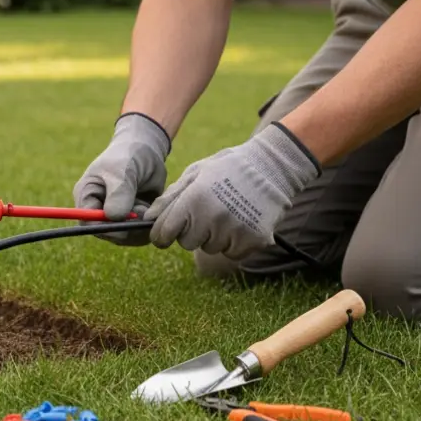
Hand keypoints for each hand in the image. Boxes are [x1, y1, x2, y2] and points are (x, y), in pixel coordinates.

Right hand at [73, 113, 170, 244]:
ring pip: (127, 237)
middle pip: (108, 234)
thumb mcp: (122, 171)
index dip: (104, 226)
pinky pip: (140, 234)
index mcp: (87, 197)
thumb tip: (113, 217)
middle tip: (142, 209)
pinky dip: (149, 225)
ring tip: (145, 204)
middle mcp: (99, 211)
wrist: (148, 152)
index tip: (124, 218)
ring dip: (140, 225)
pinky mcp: (133, 222)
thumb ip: (119, 194)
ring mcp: (116, 218)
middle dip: (127, 226)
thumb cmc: (129, 155)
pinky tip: (152, 208)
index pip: (87, 223)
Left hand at [146, 122, 320, 258]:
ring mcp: (234, 230)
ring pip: (210, 248)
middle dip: (191, 232)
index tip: (164, 233)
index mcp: (194, 199)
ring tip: (227, 212)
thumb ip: (170, 198)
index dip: (161, 235)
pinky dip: (234, 243)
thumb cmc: (228, 169)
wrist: (272, 167)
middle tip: (207, 212)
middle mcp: (213, 217)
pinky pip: (232, 253)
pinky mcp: (253, 240)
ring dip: (214, 236)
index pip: (164, 233)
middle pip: (187, 243)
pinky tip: (241, 221)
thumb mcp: (195, 174)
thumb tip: (148, 219)